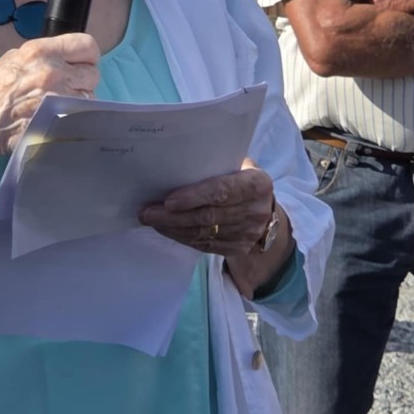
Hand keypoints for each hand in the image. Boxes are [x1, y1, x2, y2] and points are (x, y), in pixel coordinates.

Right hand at [0, 32, 100, 157]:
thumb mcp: (8, 60)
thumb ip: (37, 57)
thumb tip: (55, 57)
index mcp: (39, 52)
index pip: (86, 45)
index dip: (87, 55)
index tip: (83, 62)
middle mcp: (53, 73)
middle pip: (93, 73)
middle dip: (84, 80)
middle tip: (70, 87)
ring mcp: (59, 99)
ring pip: (91, 97)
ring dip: (80, 101)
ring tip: (62, 105)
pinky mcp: (60, 121)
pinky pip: (82, 117)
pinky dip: (75, 117)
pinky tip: (60, 118)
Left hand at [139, 158, 292, 298]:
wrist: (265, 210)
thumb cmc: (242, 179)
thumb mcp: (239, 165)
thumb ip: (217, 165)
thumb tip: (176, 164)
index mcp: (257, 184)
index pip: (222, 191)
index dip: (194, 197)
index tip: (168, 201)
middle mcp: (256, 211)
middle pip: (208, 216)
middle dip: (174, 216)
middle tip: (148, 212)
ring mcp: (248, 233)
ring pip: (204, 234)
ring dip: (174, 229)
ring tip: (152, 220)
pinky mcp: (239, 249)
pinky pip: (205, 245)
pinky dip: (182, 238)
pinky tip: (167, 230)